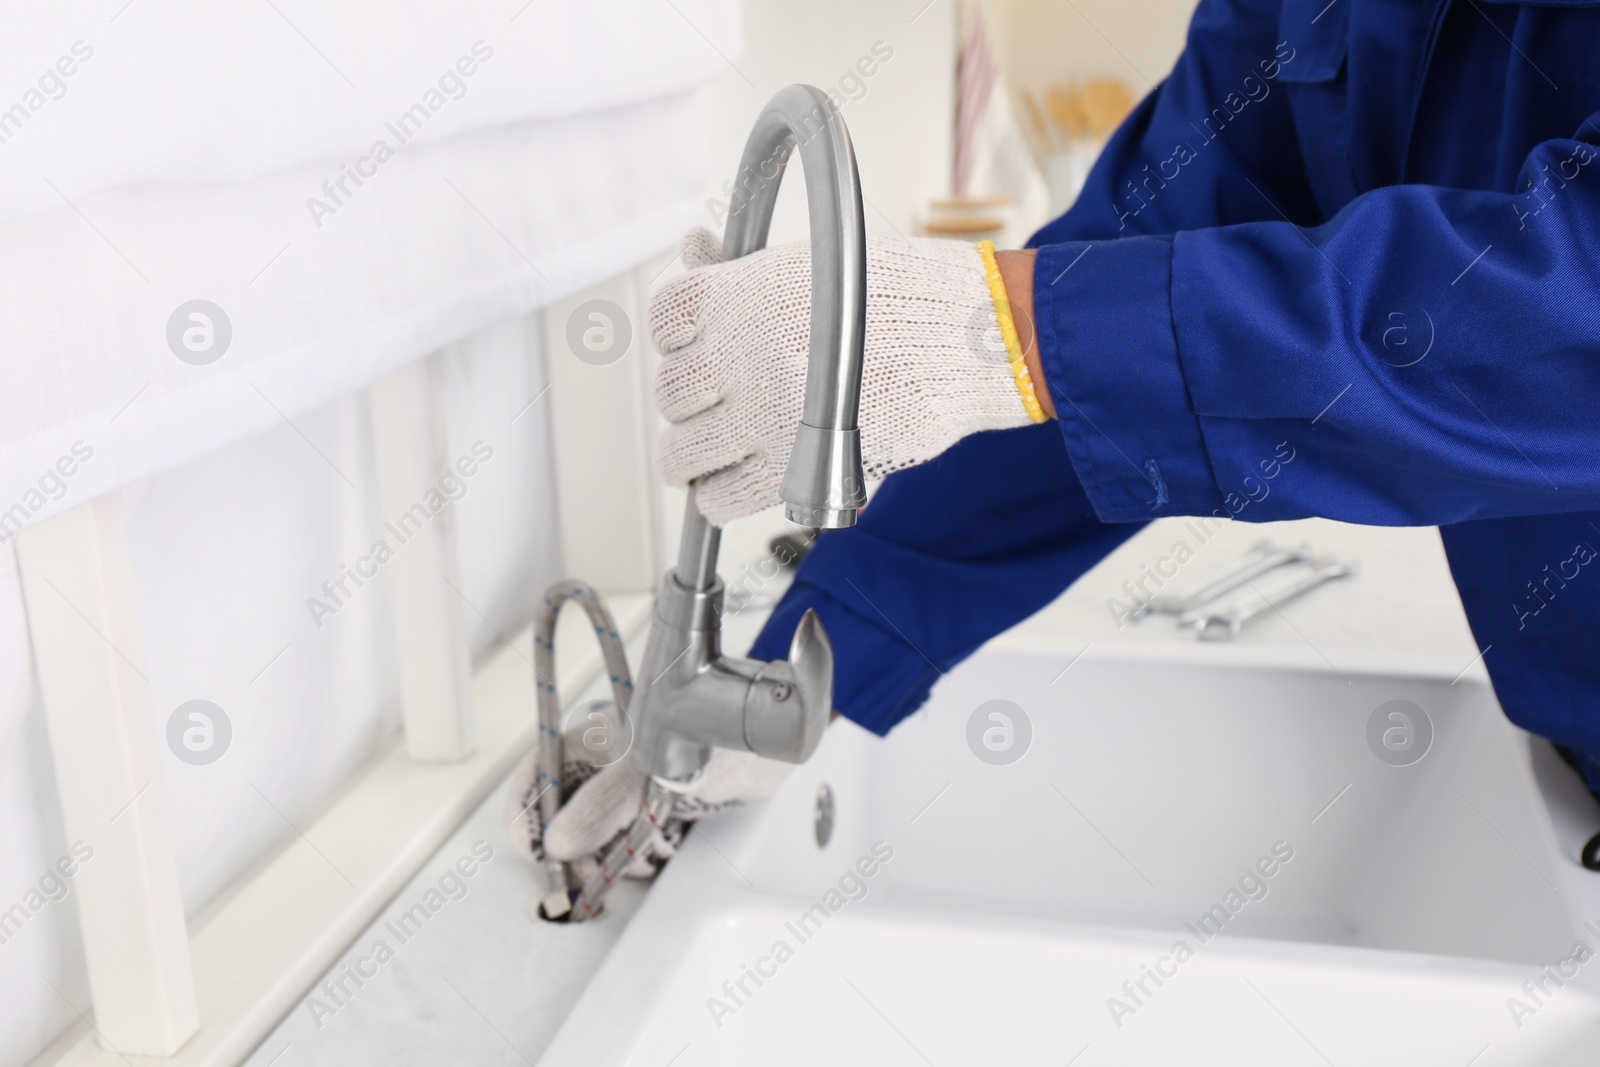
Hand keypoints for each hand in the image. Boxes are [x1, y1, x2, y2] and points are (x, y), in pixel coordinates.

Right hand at [506, 736, 790, 883]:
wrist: (773, 742)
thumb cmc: (714, 735)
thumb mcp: (648, 771)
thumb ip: (599, 807)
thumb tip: (557, 843)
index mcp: (588, 741)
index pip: (532, 782)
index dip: (527, 823)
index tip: (545, 858)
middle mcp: (601, 767)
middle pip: (559, 821)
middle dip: (574, 854)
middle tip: (591, 877)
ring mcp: (628, 791)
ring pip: (594, 842)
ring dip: (610, 860)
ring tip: (641, 855)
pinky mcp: (655, 813)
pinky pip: (629, 848)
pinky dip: (638, 860)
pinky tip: (660, 851)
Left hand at [650, 228, 1044, 525]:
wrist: (968, 344)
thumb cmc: (906, 299)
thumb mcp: (815, 261)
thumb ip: (742, 269)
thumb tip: (696, 250)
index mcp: (744, 294)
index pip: (664, 319)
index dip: (678, 337)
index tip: (697, 347)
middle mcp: (743, 354)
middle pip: (670, 391)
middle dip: (690, 399)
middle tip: (720, 399)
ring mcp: (763, 416)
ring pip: (680, 452)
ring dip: (696, 453)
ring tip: (725, 444)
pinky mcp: (790, 470)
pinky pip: (720, 500)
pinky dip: (722, 497)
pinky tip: (741, 479)